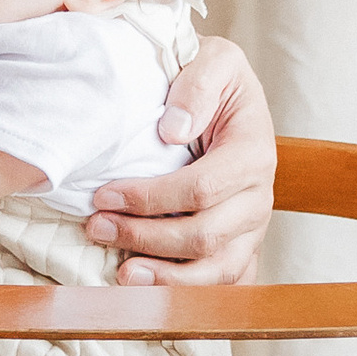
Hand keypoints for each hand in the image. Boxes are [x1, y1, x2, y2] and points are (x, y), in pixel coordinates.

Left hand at [88, 35, 274, 285]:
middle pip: (205, 236)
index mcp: (254, 153)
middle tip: (96, 227)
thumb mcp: (214, 59)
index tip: (104, 194)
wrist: (228, 96)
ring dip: (166, 278)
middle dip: (145, 237)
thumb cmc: (215, 80)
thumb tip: (173, 129)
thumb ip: (197, 85)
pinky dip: (192, 296)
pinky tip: (156, 296)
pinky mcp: (241, 246)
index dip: (150, 198)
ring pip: (217, 271)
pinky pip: (226, 284)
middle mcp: (260, 198)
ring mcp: (253, 228)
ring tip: (122, 274)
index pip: (201, 189)